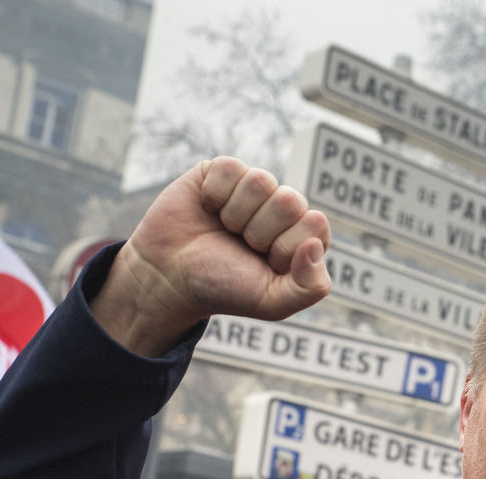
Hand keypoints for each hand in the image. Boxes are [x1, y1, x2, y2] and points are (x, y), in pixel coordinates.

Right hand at [92, 157, 331, 356]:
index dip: (285, 247)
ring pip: (261, 180)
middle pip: (290, 200)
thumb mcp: (272, 302)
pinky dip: (214, 195)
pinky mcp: (222, 172)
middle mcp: (283, 209)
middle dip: (260, 231)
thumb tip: (314, 245)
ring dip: (237, 214)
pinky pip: (230, 168)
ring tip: (226, 229)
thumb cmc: (224, 288)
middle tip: (242, 245)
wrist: (170, 277)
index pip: (315, 224)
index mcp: (303, 237)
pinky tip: (208, 210)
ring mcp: (253, 189)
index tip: (265, 262)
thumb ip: (310, 286)